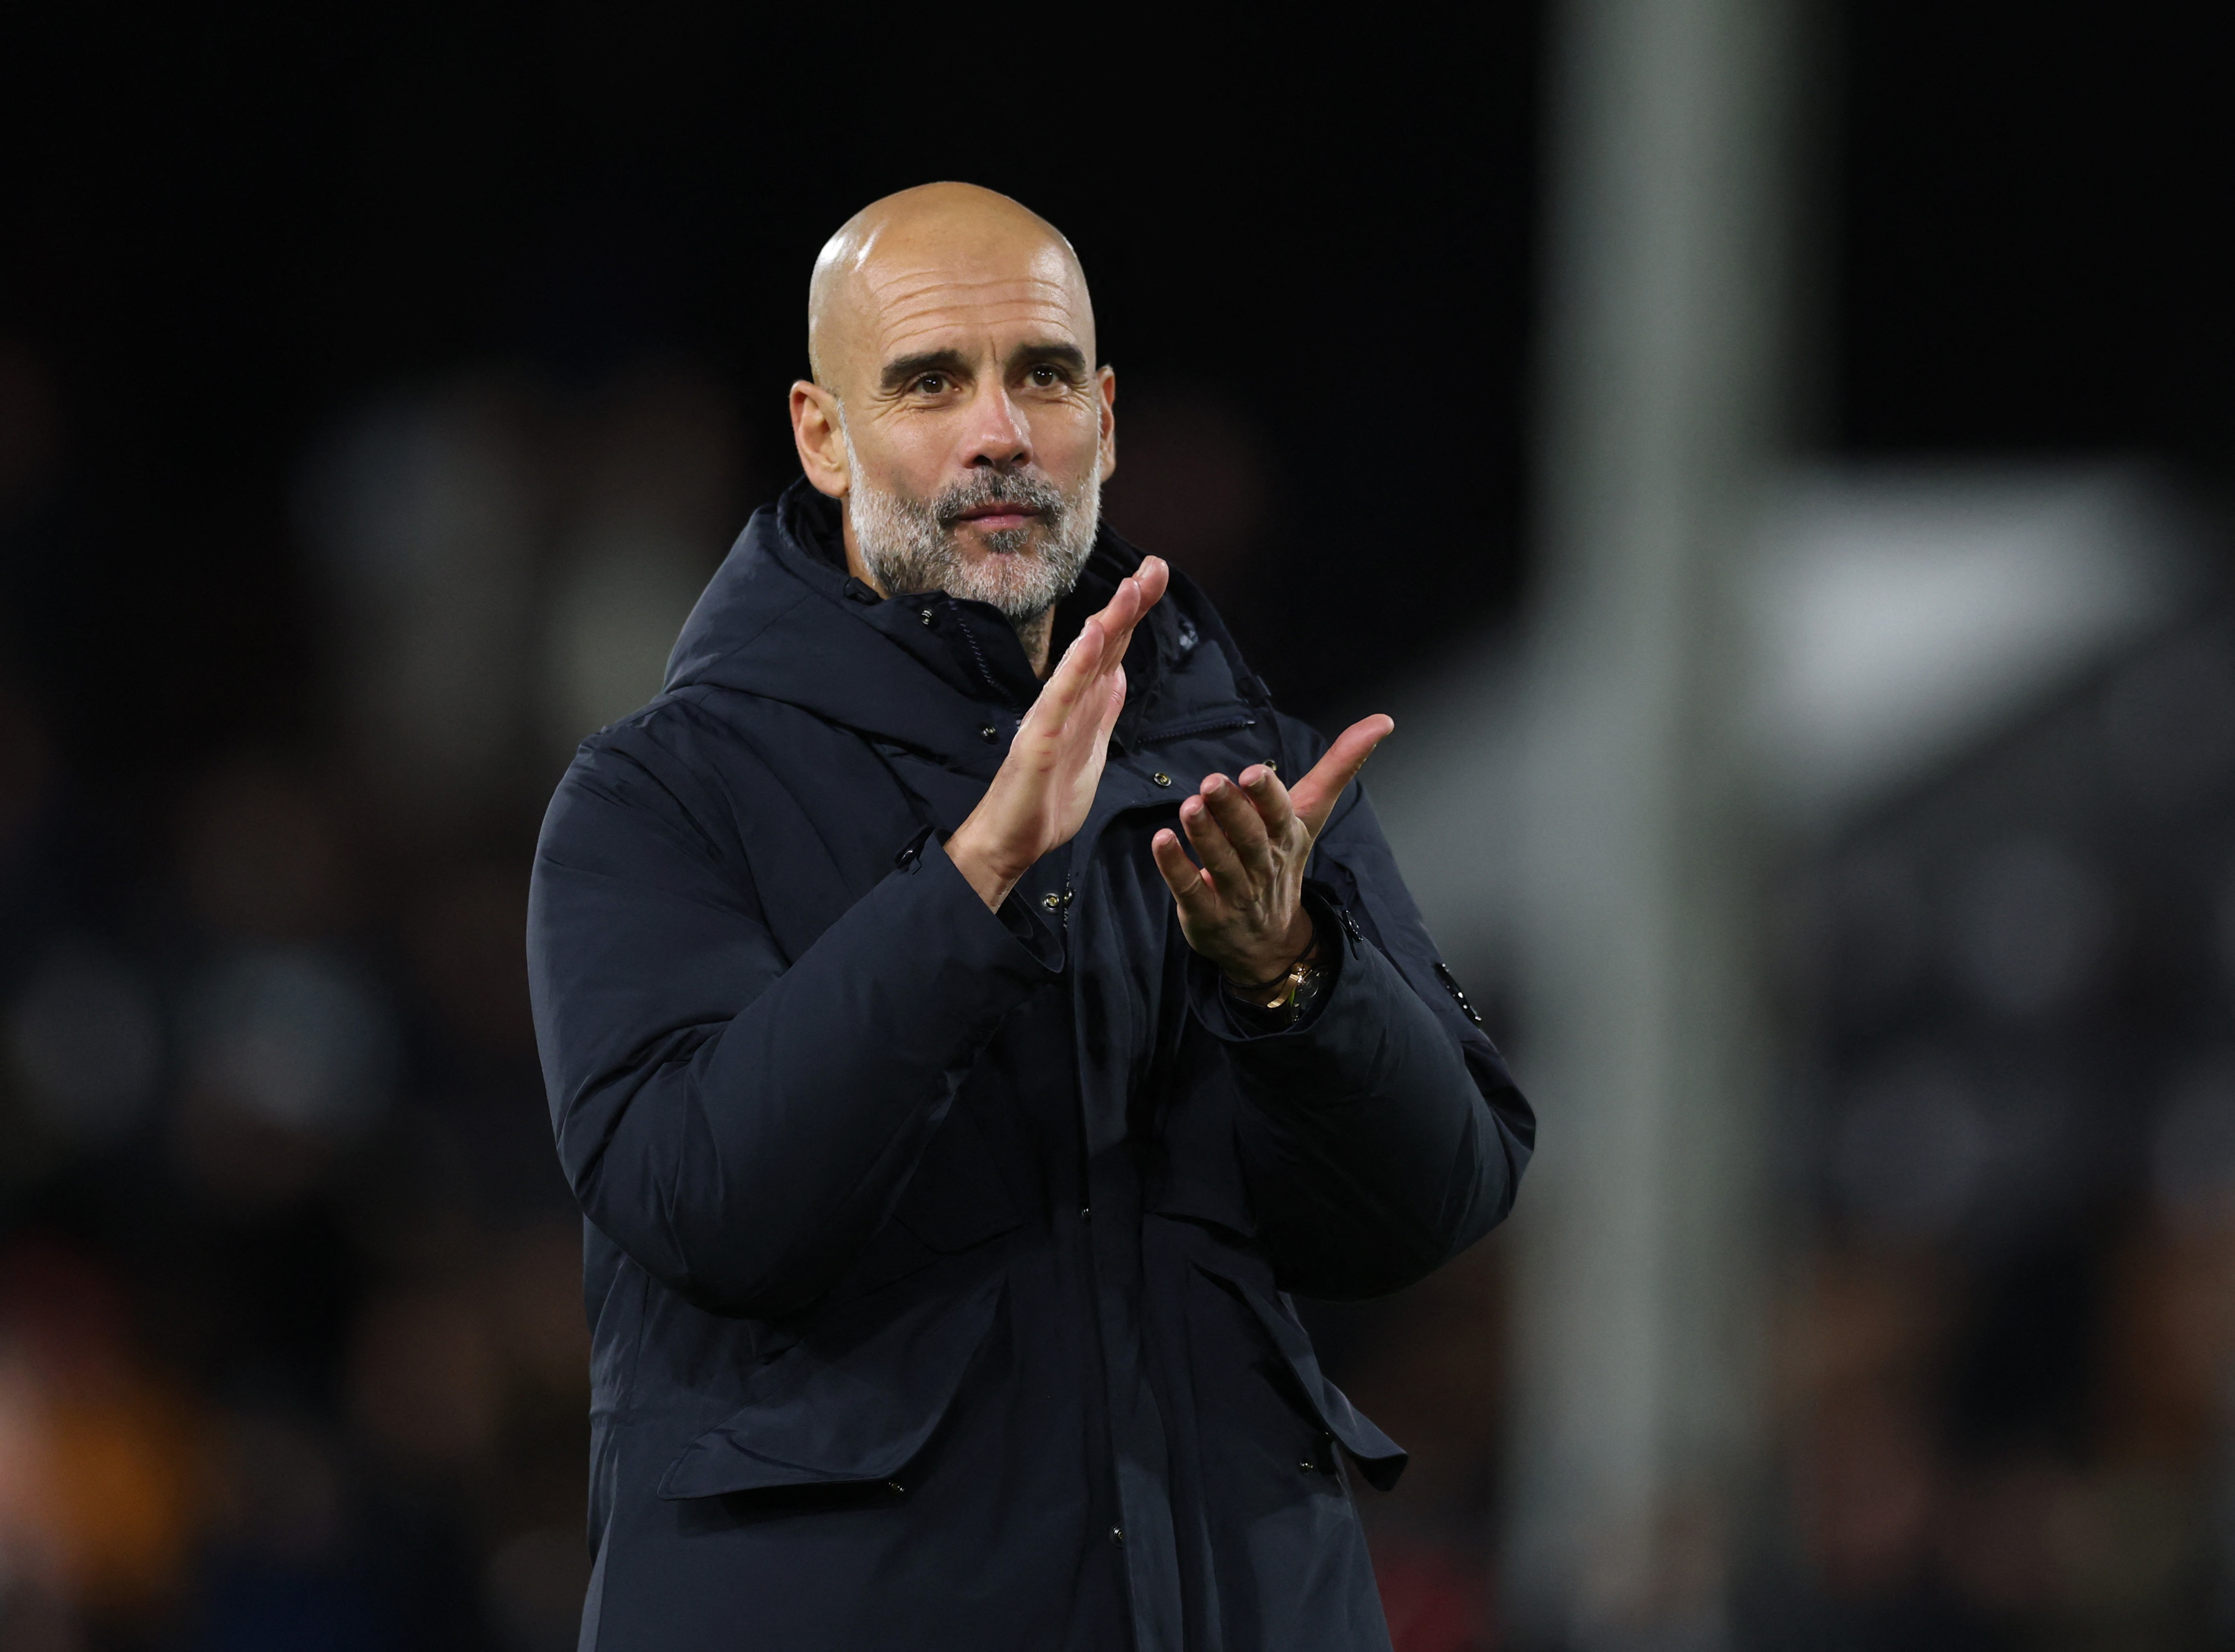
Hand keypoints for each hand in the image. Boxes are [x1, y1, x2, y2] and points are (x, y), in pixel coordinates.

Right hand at [945, 558, 1169, 908]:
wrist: (1009, 843)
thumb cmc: (1045, 801)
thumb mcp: (1090, 749)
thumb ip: (1102, 711)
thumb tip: (1119, 675)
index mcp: (1081, 704)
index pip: (1113, 649)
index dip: (1134, 613)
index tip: (1155, 576)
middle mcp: (1065, 701)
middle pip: (1102, 644)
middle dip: (1129, 604)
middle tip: (1155, 566)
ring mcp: (1050, 717)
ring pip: (1084, 661)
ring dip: (1108, 622)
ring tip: (1131, 588)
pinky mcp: (1038, 740)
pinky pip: (1060, 697)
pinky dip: (1077, 665)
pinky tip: (1092, 636)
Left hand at [1150, 715, 1393, 984]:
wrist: (1270, 942)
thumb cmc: (1282, 862)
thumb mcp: (1310, 815)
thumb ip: (1339, 766)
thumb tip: (1382, 721)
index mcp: (1286, 837)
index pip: (1280, 814)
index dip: (1267, 795)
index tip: (1252, 772)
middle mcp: (1264, 865)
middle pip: (1250, 837)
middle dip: (1232, 810)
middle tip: (1211, 782)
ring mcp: (1235, 893)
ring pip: (1221, 863)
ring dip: (1204, 835)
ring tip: (1188, 807)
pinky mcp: (1206, 914)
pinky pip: (1190, 890)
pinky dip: (1176, 867)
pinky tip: (1161, 842)